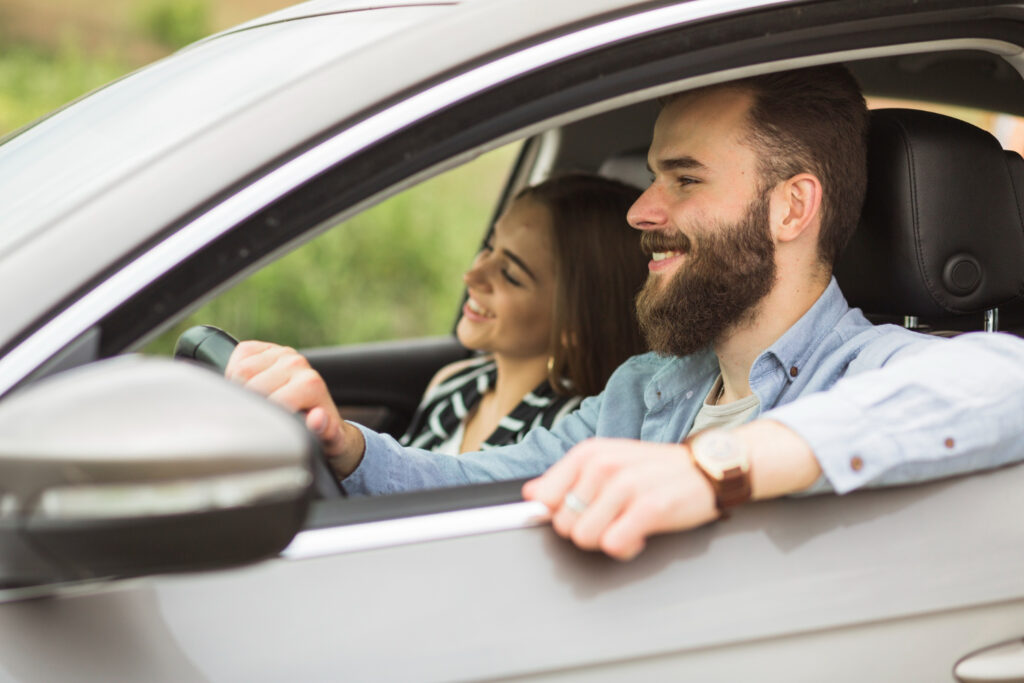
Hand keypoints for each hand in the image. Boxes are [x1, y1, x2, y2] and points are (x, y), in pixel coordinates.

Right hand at [225, 341, 364, 474]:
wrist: (319, 412)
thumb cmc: (321, 430)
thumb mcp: (328, 439)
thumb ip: (325, 431)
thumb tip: (317, 418)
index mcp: (310, 384)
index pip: (273, 401)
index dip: (262, 421)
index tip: (263, 433)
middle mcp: (297, 363)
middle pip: (252, 384)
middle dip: (248, 407)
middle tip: (254, 420)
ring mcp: (282, 353)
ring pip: (241, 369)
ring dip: (238, 389)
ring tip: (250, 405)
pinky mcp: (266, 347)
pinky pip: (241, 353)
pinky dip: (234, 370)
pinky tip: (246, 387)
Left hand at [522, 438, 718, 560]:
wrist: (707, 469)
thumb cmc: (655, 470)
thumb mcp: (607, 460)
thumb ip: (566, 477)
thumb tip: (531, 494)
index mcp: (588, 453)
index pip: (543, 499)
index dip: (561, 513)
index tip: (583, 512)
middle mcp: (603, 465)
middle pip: (563, 525)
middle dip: (587, 529)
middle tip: (614, 518)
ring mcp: (626, 486)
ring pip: (584, 538)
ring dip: (607, 540)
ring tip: (627, 525)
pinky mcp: (649, 509)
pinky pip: (613, 546)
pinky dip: (626, 548)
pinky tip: (640, 534)